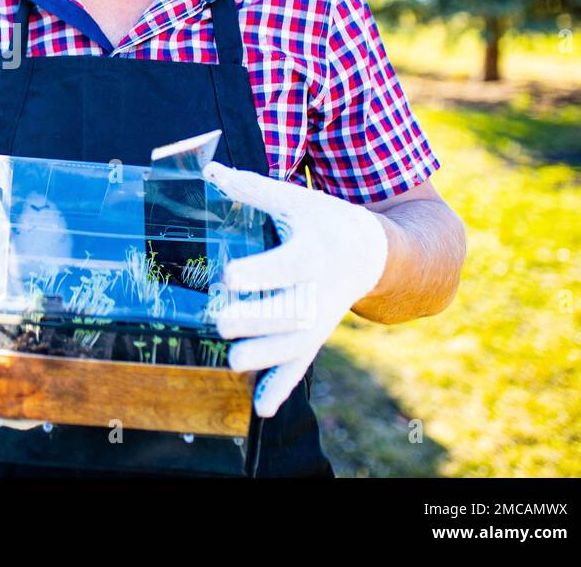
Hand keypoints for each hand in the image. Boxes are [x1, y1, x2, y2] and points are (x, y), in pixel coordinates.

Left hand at [201, 162, 388, 418]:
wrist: (372, 252)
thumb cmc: (324, 220)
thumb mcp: (295, 199)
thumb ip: (252, 188)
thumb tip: (209, 170)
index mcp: (312, 253)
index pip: (286, 266)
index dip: (259, 273)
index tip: (229, 276)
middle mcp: (319, 291)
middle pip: (289, 312)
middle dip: (255, 320)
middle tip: (220, 320)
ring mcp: (319, 319)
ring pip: (294, 346)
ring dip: (265, 357)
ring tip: (232, 360)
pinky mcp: (316, 337)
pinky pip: (301, 366)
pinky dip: (282, 388)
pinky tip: (261, 409)